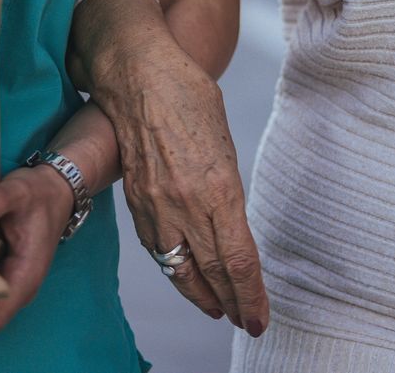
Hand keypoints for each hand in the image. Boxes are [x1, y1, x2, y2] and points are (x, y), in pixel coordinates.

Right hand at [96, 37, 266, 335]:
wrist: (135, 73)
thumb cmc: (186, 95)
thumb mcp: (222, 140)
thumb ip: (227, 186)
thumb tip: (231, 220)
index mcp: (216, 187)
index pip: (237, 259)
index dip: (250, 295)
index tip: (259, 316)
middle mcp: (185, 203)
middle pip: (212, 271)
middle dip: (232, 303)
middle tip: (246, 320)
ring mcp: (155, 204)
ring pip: (179, 267)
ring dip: (201, 294)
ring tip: (217, 308)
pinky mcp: (135, 199)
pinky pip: (156, 246)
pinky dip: (173, 267)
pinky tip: (183, 273)